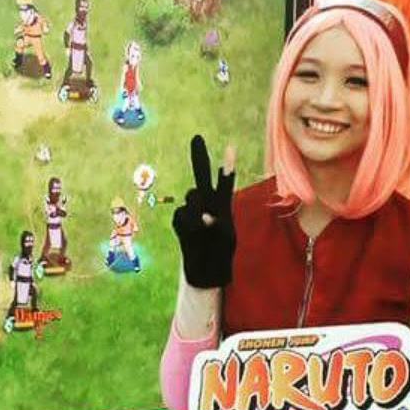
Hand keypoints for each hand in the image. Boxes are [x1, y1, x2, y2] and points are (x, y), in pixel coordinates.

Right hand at [172, 135, 235, 289]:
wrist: (206, 272)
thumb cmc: (221, 254)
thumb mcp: (225, 237)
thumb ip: (215, 221)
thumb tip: (202, 214)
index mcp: (222, 205)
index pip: (224, 182)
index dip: (226, 167)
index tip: (230, 147)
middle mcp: (207, 204)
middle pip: (201, 177)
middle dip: (199, 157)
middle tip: (197, 137)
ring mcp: (191, 212)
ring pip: (192, 197)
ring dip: (198, 209)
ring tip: (205, 228)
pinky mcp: (179, 221)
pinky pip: (180, 214)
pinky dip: (188, 223)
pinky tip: (192, 235)